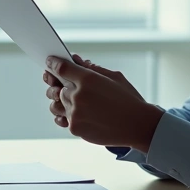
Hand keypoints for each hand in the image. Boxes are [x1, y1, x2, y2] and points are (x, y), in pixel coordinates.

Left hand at [42, 54, 163, 150]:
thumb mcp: (114, 77)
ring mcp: (75, 114)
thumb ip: (91, 68)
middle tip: (69, 85)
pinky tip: (73, 112)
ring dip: (62, 100)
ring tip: (73, 100)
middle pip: (58, 86)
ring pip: (56, 103)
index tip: (50, 62)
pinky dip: (66, 115)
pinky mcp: (75, 128)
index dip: (53, 64)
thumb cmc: (128, 100)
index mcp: (88, 79)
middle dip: (62, 84)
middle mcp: (78, 96)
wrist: (138, 126)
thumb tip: (75, 60)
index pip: (61, 68)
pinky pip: (62, 119)